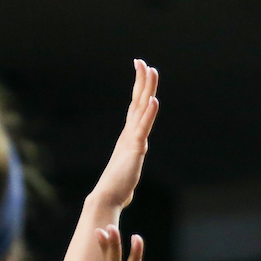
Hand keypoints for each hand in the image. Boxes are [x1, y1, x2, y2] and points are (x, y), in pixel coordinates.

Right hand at [93, 60, 158, 209]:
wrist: (106, 198)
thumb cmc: (116, 189)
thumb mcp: (127, 170)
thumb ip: (129, 164)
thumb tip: (128, 167)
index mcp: (128, 137)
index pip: (136, 107)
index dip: (139, 88)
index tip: (140, 70)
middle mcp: (129, 134)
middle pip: (138, 101)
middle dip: (141, 81)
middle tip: (141, 61)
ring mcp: (131, 140)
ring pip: (141, 109)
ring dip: (146, 88)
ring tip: (150, 70)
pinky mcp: (135, 149)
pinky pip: (143, 128)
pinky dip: (148, 114)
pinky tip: (153, 100)